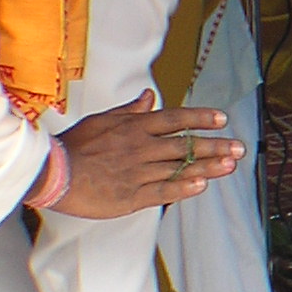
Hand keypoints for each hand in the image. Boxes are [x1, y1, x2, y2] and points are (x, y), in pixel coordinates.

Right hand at [52, 92, 243, 217]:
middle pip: (184, 145)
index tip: (222, 119)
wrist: (51, 173)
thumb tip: (148, 96)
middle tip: (240, 148)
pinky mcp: (131, 195)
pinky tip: (202, 186)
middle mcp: (141, 147)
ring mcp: (138, 172)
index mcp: (134, 128)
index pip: (174, 119)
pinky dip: (182, 188)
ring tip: (231, 165)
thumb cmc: (73, 146)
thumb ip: (129, 110)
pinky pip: (162, 190)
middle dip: (215, 146)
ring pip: (179, 167)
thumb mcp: (101, 120)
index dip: (200, 119)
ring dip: (208, 166)